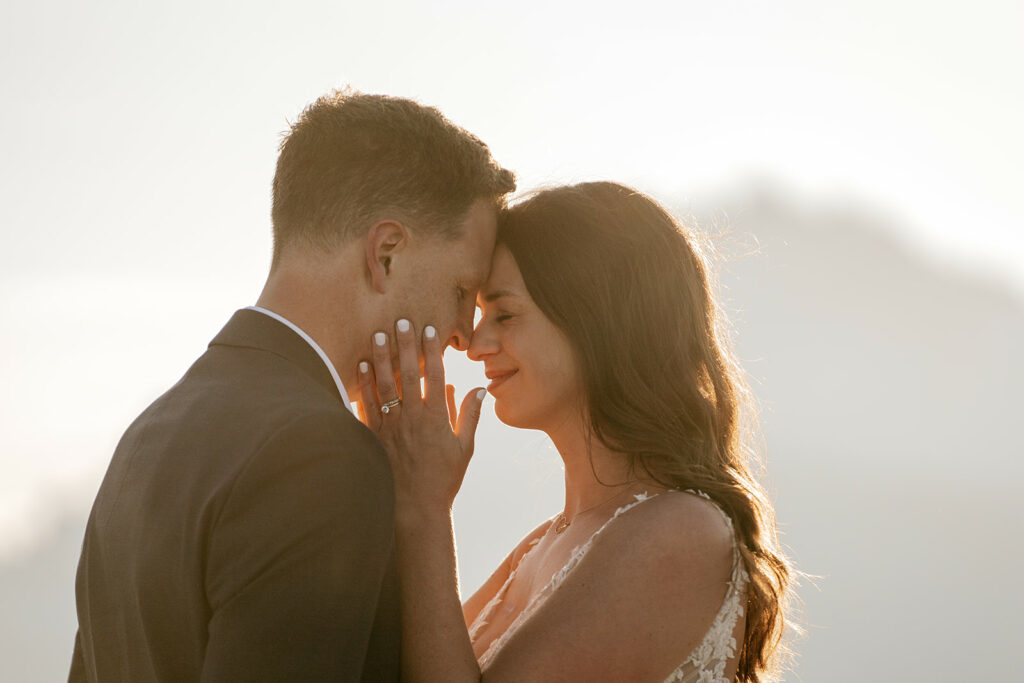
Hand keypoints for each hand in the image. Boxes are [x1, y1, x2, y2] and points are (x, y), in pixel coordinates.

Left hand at [356, 319, 484, 518]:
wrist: (415, 509)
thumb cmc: (443, 479)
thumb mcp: (464, 448)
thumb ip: (470, 415)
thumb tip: (478, 388)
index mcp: (436, 418)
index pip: (435, 375)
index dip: (432, 350)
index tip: (430, 329)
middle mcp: (412, 418)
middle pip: (408, 374)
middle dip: (405, 345)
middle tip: (401, 321)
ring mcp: (391, 427)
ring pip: (384, 385)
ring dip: (380, 358)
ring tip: (377, 334)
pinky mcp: (373, 437)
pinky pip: (366, 405)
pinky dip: (363, 384)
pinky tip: (360, 366)